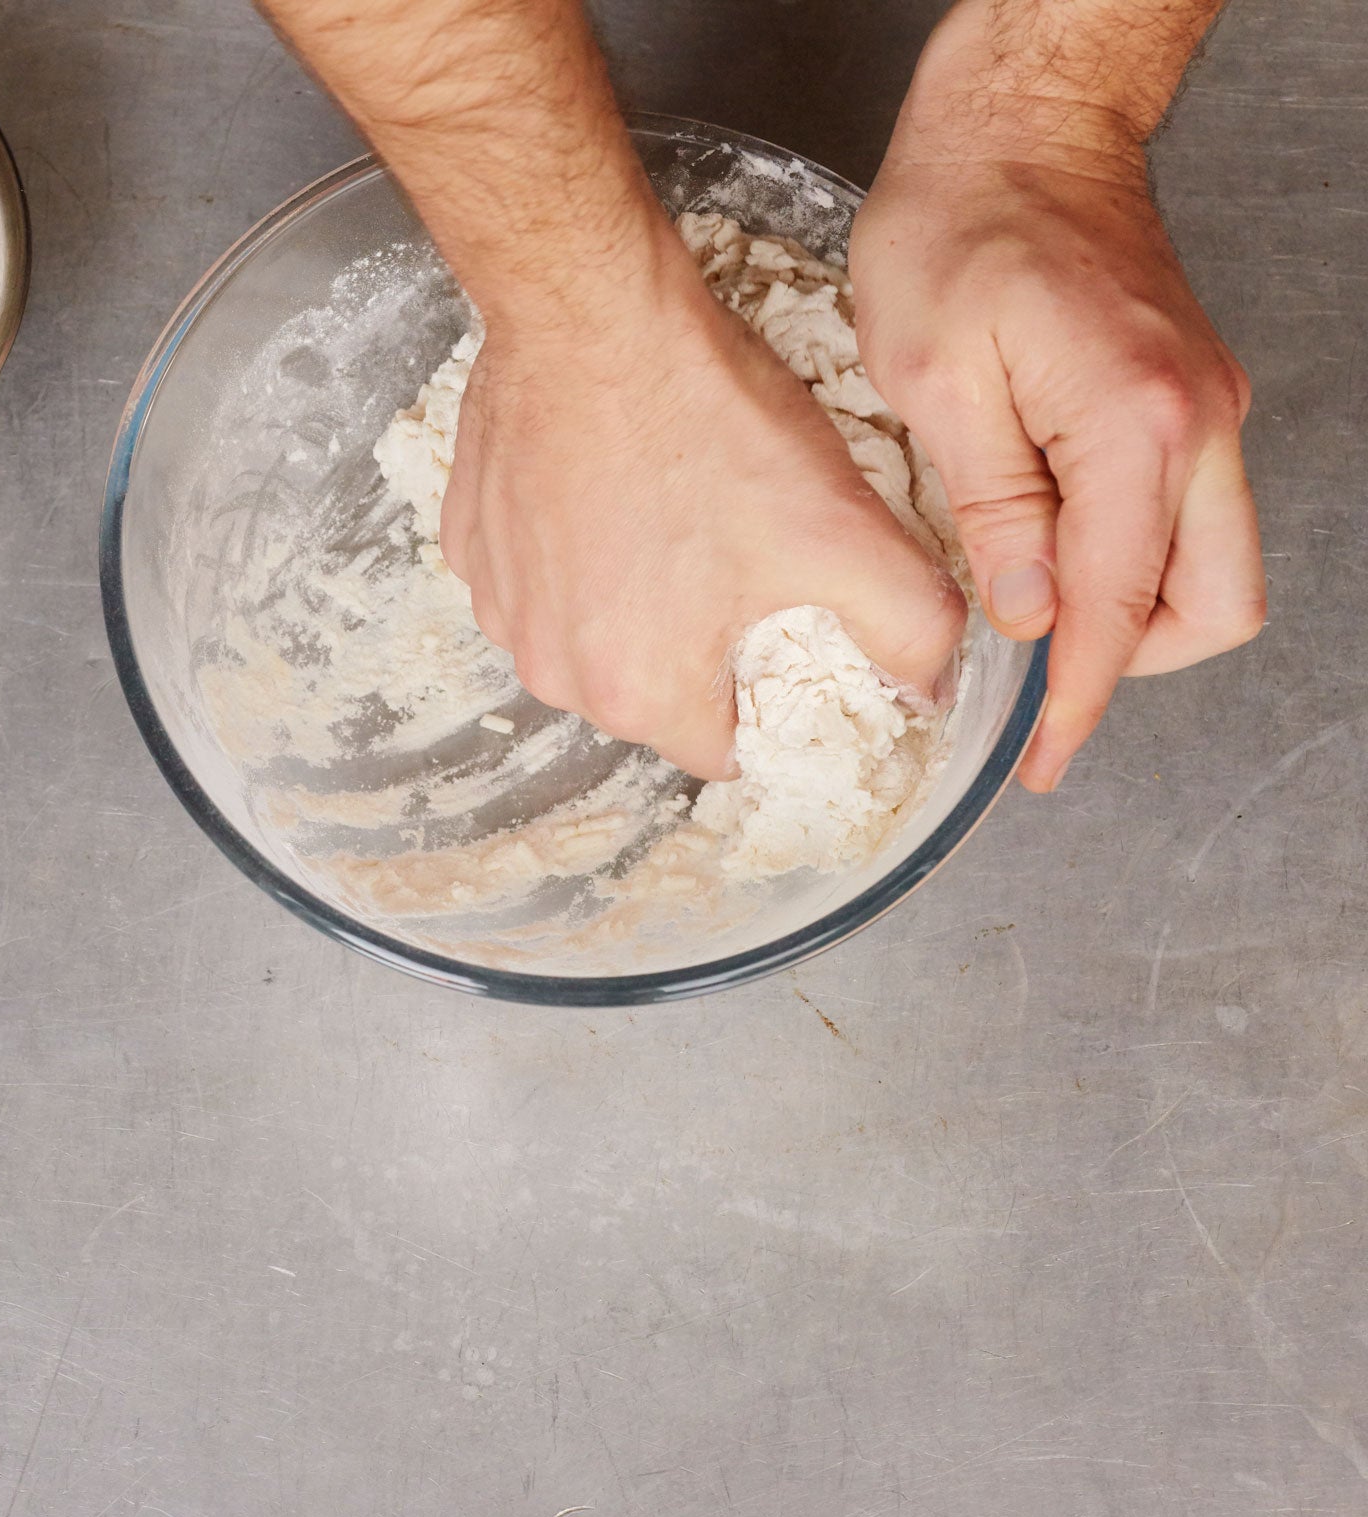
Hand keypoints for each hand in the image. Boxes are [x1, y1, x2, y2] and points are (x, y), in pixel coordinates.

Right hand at [440, 211, 966, 780]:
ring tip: (675, 513)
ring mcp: (501, 606)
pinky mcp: (469, 543)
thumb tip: (930, 686)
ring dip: (629, 599)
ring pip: (588, 637)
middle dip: (699, 646)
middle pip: (651, 697)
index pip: (725, 749)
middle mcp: (554, 670)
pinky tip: (609, 487)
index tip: (789, 632)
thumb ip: (912, 627)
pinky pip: (536, 579)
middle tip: (741, 556)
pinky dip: (572, 551)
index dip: (772, 696)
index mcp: (641, 692)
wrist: (592, 310)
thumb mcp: (843, 528)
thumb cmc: (704, 421)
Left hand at [852, 36, 1262, 791]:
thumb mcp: (935, 378)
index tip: (1041, 758)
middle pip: (1212, 607)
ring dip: (1130, 613)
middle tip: (1029, 679)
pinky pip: (1183, 514)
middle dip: (1126, 663)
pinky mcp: (1185, 399)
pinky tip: (1043, 547)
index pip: (1123, 611)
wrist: (1022, 127)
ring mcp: (1205, 411)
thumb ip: (993, 509)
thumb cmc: (962, 223)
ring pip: (1209, 566)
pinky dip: (1128, 555)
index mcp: (1135, 426)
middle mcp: (1198, 425)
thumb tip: (1031, 616)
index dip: (1080, 701)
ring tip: (1025, 609)